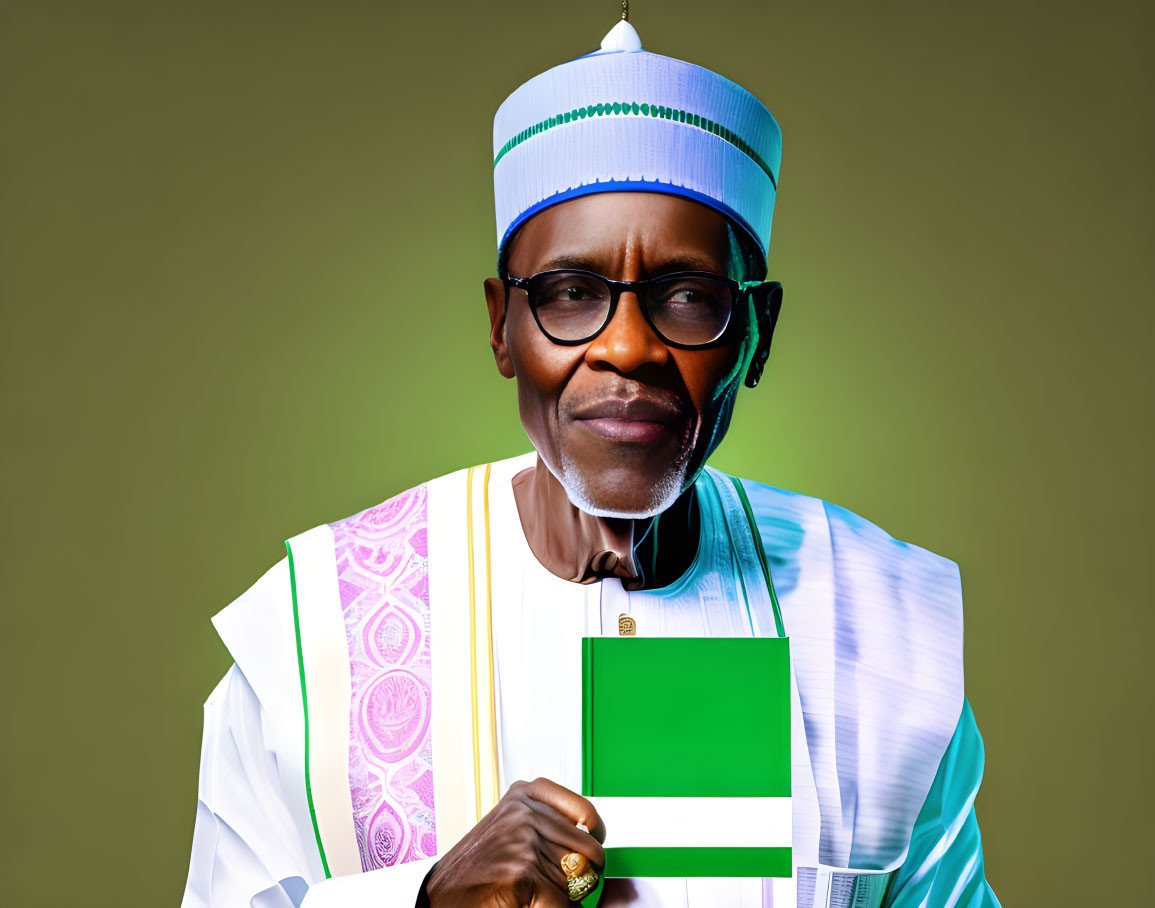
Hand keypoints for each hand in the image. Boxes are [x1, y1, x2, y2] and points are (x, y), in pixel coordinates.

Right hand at [425, 777, 605, 907]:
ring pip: (578, 879)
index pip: (586, 812)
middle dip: (583, 874)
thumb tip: (596, 841)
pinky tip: (532, 903)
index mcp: (524, 794)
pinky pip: (564, 901)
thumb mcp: (512, 828)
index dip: (594, 836)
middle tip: (562, 885)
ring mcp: (524, 840)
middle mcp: (526, 811)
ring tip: (537, 894)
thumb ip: (547, 825)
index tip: (592, 844)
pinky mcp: (523, 871)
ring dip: (567, 895)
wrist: (441, 895)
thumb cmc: (476, 867)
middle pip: (588, 850)